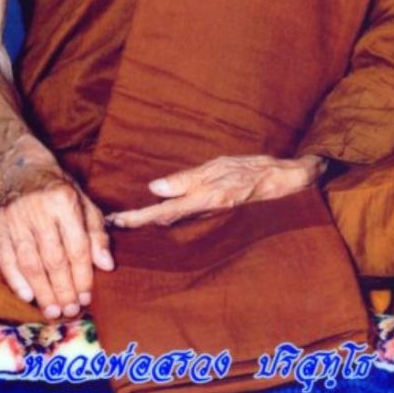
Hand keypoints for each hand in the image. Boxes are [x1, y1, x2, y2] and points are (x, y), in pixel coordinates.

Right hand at [0, 138, 113, 321]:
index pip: (76, 247)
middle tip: (70, 311)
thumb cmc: (58, 190)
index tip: (87, 297)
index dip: (83, 276)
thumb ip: (96, 233)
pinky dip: (16, 280)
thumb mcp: (84, 203)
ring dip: (42, 292)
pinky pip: (4, 258)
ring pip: (30, 262)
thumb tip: (107, 266)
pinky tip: (28, 297)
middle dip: (63, 289)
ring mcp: (14, 217)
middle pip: (53, 258)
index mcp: (64, 200)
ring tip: (53, 311)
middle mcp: (38, 208)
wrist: (21, 167)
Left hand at [105, 153, 326, 228]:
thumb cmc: (254, 169)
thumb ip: (187, 180)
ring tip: (125, 222)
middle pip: (164, 222)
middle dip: (138, 224)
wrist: (285, 182)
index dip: (137, 218)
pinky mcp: (215, 215)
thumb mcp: (219, 167)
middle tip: (108, 225)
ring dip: (151, 222)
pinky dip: (169, 218)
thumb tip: (154, 188)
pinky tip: (157, 216)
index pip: (163, 212)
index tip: (113, 223)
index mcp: (205, 200)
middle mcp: (205, 213)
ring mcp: (211, 218)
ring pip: (174, 223)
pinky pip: (187, 219)